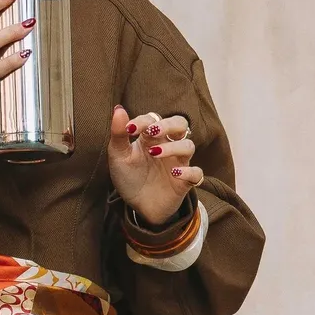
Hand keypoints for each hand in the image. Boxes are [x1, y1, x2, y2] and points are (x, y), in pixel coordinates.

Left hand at [107, 106, 202, 225]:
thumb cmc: (129, 177)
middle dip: (168, 124)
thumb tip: (118, 109)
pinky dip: (188, 172)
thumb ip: (119, 134)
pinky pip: (196, 173)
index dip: (144, 120)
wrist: (137, 206)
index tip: (130, 129)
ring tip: (154, 153)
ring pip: (188, 146)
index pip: (154, 118)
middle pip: (180, 124)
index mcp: (152, 137)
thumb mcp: (118, 156)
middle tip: (152, 132)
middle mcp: (168, 146)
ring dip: (174, 147)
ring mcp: (178, 163)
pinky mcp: (185, 182)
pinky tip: (174, 173)